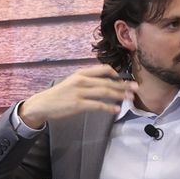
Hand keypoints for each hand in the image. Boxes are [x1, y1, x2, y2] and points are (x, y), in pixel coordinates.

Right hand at [19, 65, 134, 128]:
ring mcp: (80, 92)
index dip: (116, 74)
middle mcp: (81, 81)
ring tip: (131, 98)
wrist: (43, 104)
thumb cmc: (60, 94)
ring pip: (105, 92)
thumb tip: (106, 82)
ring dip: (120, 95)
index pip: (103, 69)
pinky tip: (117, 109)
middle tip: (136, 88)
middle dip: (124, 85)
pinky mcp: (78, 104)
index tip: (126, 78)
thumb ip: (88, 80)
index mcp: (81, 74)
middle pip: (107, 82)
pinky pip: (98, 105)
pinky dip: (109, 107)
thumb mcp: (73, 81)